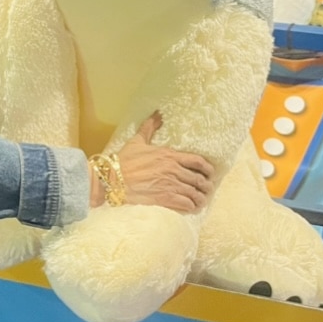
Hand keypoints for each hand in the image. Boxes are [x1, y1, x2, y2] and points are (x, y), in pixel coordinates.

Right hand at [90, 113, 214, 212]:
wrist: (112, 180)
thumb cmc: (124, 161)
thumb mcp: (137, 141)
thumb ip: (149, 127)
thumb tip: (158, 113)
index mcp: (169, 156)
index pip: (197, 161)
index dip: (207, 168)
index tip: (210, 173)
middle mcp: (173, 170)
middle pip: (199, 179)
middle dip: (205, 186)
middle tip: (207, 189)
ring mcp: (170, 185)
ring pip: (194, 193)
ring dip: (200, 198)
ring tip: (200, 201)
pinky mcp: (164, 198)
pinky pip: (185, 204)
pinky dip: (191, 207)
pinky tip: (191, 208)